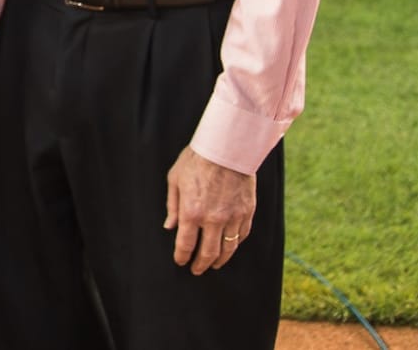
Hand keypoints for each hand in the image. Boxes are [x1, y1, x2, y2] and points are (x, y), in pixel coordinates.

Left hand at [164, 146, 255, 274]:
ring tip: (214, 264)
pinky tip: (230, 246)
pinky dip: (235, 244)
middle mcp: (213, 219)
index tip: (180, 262)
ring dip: (220, 260)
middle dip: (201, 264)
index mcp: (192, 212)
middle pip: (208, 253)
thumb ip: (173, 206)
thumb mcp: (175, 179)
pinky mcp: (247, 212)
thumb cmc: (197, 160)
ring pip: (228, 248)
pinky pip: (242, 235)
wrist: (226, 147)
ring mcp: (233, 217)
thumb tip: (170, 226)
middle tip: (197, 270)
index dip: (182, 257)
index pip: (186, 245)